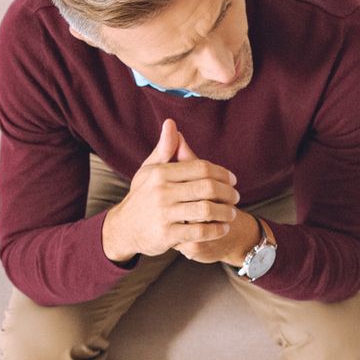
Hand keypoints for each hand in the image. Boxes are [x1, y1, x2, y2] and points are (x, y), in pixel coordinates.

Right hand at [103, 119, 240, 261]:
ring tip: (232, 214)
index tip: (232, 180)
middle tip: (236, 197)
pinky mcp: (167, 235)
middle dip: (227, 192)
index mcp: (160, 173)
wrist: (123, 228)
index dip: (222, 173)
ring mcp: (164, 214)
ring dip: (225, 212)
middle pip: (207, 187)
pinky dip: (215, 231)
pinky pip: (199, 232)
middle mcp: (161, 191)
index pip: (201, 168)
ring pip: (206, 210)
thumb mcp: (149, 171)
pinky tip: (222, 228)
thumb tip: (171, 123)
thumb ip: (164, 149)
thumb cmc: (142, 195)